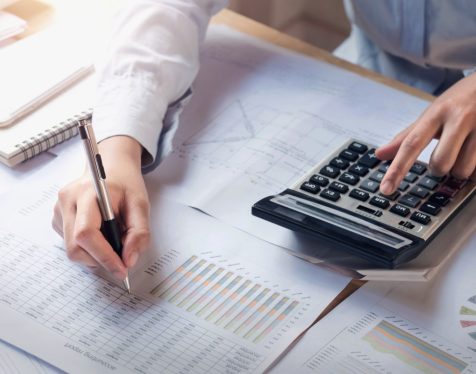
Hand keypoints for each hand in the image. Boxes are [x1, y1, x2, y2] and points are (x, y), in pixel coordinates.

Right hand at [52, 136, 149, 280]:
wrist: (111, 165)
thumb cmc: (126, 184)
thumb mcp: (141, 204)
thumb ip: (139, 232)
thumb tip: (129, 260)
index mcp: (87, 193)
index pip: (86, 233)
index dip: (103, 256)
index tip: (121, 269)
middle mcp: (67, 200)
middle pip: (75, 246)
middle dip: (99, 260)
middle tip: (121, 261)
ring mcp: (58, 209)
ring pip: (72, 248)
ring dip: (95, 254)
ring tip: (113, 239)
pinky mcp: (57, 218)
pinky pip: (70, 243)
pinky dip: (89, 248)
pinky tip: (102, 234)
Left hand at [377, 73, 475, 194]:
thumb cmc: (461, 100)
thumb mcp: (434, 112)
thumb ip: (407, 136)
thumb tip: (379, 155)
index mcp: (437, 113)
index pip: (411, 144)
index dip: (397, 169)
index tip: (386, 189)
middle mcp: (459, 118)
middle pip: (440, 163)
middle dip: (439, 168)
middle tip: (445, 154)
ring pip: (463, 170)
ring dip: (460, 169)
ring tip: (466, 150)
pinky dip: (475, 168)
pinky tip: (475, 152)